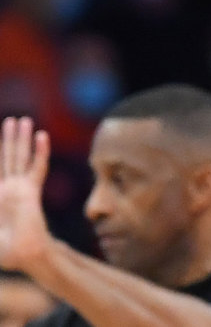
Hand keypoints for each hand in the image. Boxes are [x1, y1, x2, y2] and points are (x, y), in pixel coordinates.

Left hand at [0, 117, 52, 272]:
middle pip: (8, 157)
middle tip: (12, 120)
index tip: (4, 133)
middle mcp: (9, 189)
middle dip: (9, 139)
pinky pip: (37, 168)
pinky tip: (41, 136)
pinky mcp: (31, 192)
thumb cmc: (6, 251)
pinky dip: (40, 152)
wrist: (24, 256)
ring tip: (23, 120)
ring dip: (21, 139)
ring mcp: (20, 188)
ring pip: (20, 157)